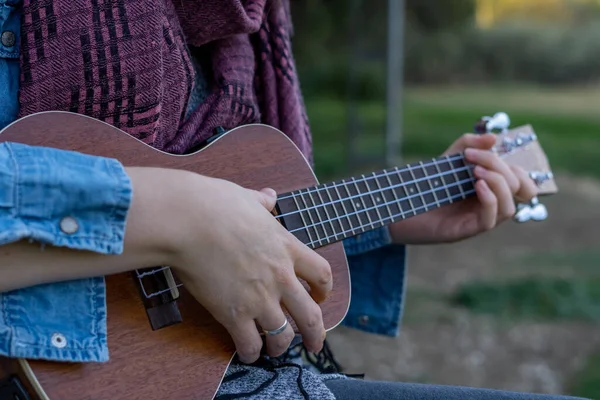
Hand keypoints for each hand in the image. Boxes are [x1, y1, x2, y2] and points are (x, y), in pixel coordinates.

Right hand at [162, 173, 331, 362]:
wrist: (187, 221)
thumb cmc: (214, 205)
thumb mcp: (246, 198)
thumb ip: (262, 203)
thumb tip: (269, 196)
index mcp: (287, 247)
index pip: (321, 274)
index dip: (325, 290)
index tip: (320, 296)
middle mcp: (280, 277)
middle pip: (311, 315)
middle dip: (315, 334)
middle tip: (314, 344)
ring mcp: (259, 298)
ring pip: (283, 336)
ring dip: (280, 347)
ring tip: (274, 351)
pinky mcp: (234, 314)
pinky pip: (250, 343)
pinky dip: (250, 352)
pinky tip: (247, 353)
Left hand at [388, 133, 537, 243]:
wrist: (397, 205)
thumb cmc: (425, 184)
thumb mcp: (448, 158)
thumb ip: (468, 144)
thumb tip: (493, 138)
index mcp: (491, 190)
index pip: (523, 183)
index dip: (516, 167)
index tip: (488, 150)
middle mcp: (489, 207)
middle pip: (517, 190)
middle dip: (500, 168)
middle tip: (472, 159)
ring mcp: (478, 220)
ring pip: (509, 208)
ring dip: (498, 184)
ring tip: (474, 171)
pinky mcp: (465, 230)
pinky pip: (491, 220)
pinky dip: (490, 200)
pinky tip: (477, 186)